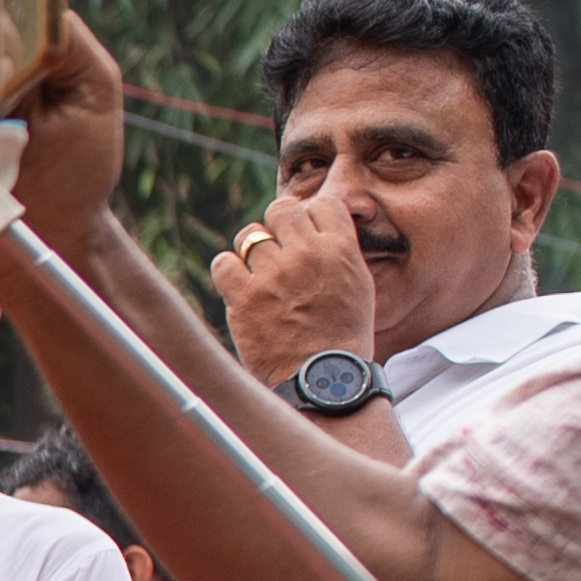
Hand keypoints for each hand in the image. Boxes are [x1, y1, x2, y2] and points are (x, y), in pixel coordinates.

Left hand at [211, 179, 382, 378]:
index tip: (305, 236)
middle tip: (278, 252)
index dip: (310, 217)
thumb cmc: (342, 333)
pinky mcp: (245, 297)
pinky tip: (239, 286)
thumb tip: (313, 223)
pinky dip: (227, 270)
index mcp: (341, 249)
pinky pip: (223, 263)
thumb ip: (337, 249)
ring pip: (249, 235)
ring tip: (259, 273)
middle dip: (278, 226)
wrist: (325, 377)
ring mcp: (274, 275)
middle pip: (281, 210)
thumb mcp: (358, 283)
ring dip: (250, 250)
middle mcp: (307, 255)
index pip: (322, 204)